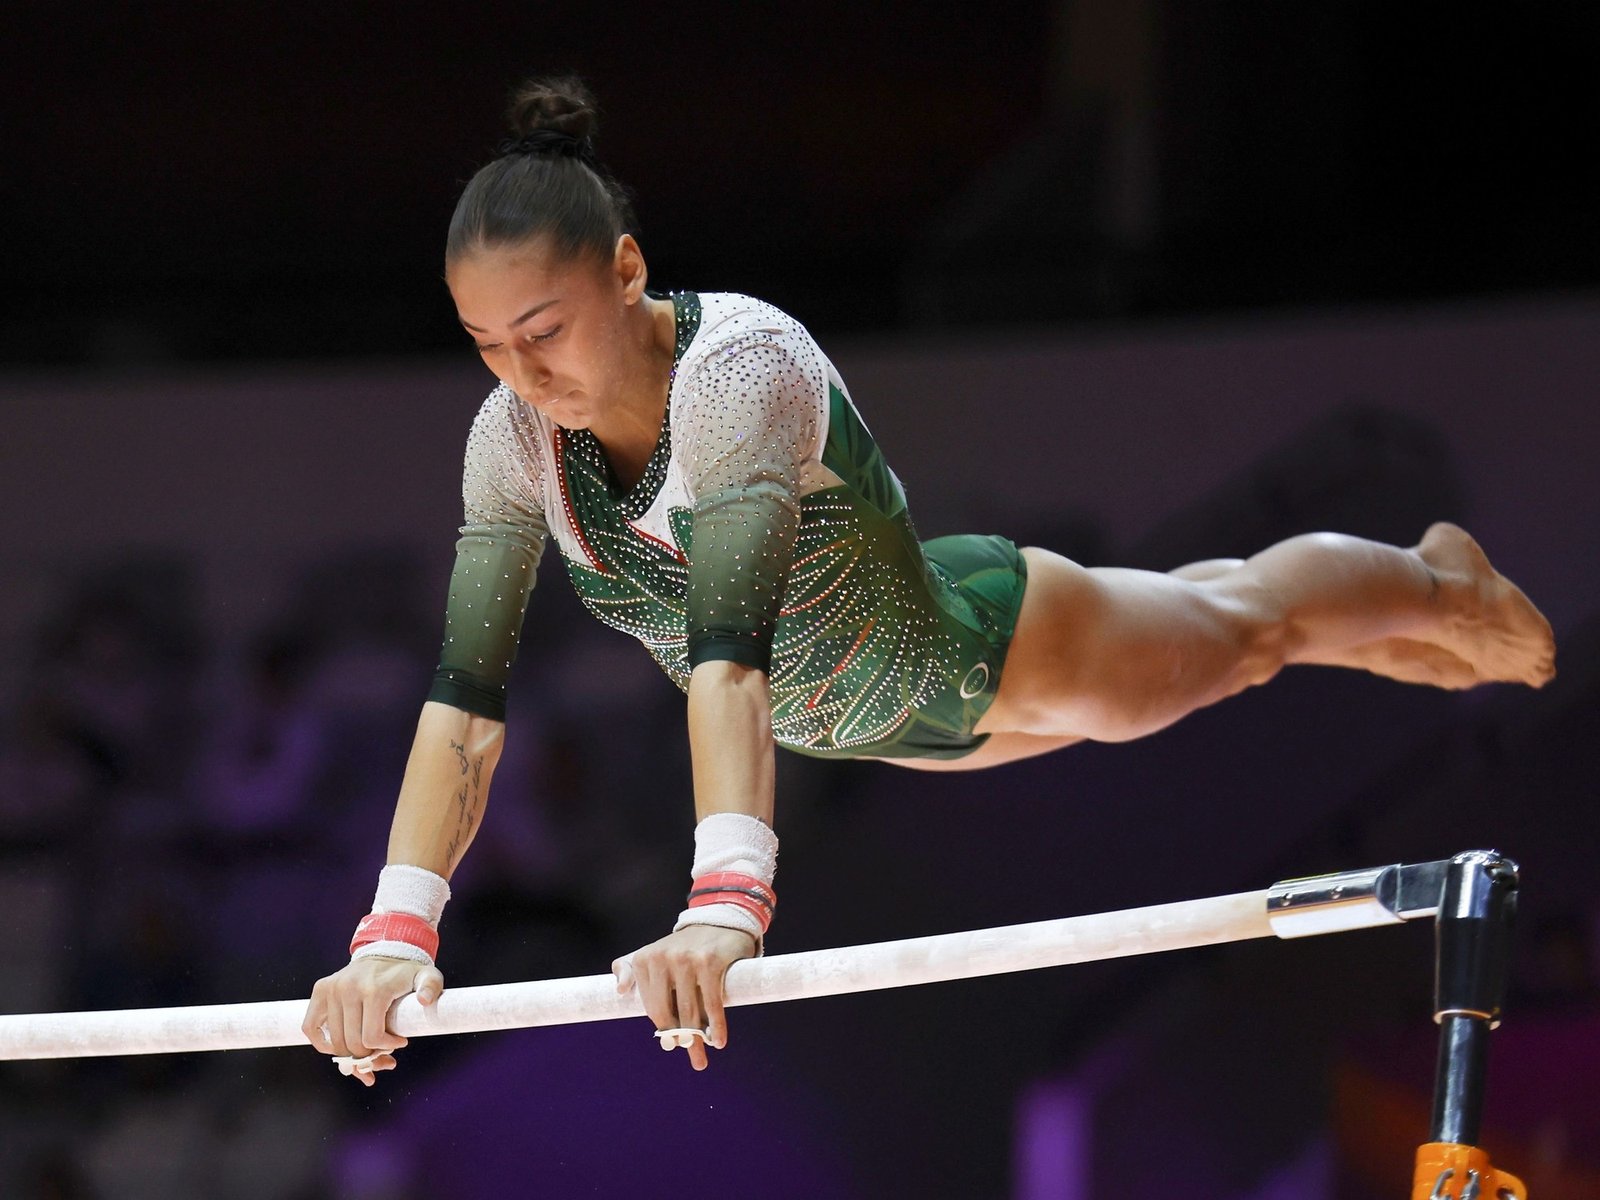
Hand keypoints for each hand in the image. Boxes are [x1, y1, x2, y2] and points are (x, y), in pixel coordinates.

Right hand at [302, 956, 443, 1086]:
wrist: (385, 951)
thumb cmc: (406, 972)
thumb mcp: (427, 976)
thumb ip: (431, 987)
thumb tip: (425, 1000)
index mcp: (374, 989)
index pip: (371, 1037)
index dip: (385, 1048)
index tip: (400, 1042)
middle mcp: (348, 988)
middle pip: (352, 1043)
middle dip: (370, 1055)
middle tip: (385, 1053)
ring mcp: (332, 989)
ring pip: (334, 1041)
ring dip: (350, 1054)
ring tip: (368, 1052)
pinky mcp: (320, 990)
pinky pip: (311, 1027)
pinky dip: (323, 1043)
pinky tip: (339, 1048)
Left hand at [613, 925, 756, 1070]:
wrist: (719, 922)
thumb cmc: (685, 947)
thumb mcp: (654, 953)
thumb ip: (630, 968)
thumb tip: (619, 991)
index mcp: (644, 959)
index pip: (653, 1008)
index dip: (664, 1029)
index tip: (673, 1044)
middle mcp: (662, 958)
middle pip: (670, 1012)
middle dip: (681, 1040)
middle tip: (693, 1058)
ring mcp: (686, 959)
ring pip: (691, 1011)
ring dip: (699, 1040)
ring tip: (702, 1057)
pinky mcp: (709, 962)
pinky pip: (712, 1004)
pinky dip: (717, 1026)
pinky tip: (718, 1041)